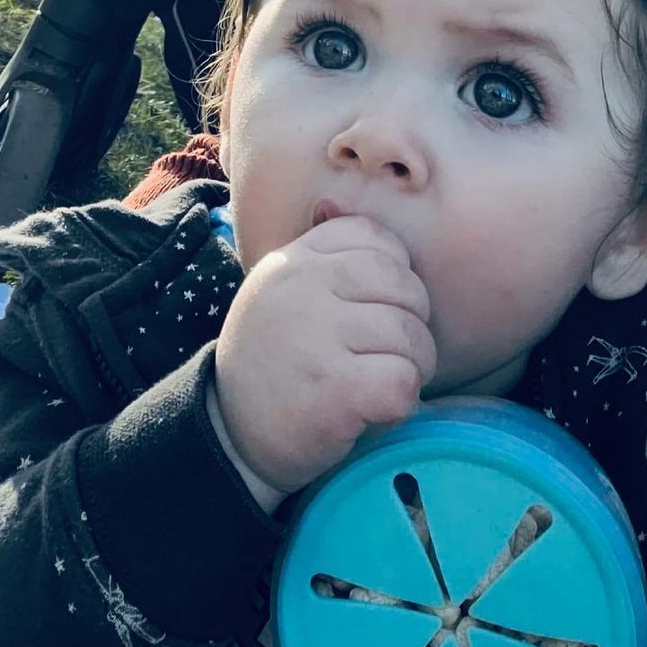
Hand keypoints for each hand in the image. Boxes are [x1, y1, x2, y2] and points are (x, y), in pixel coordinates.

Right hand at [213, 215, 436, 494]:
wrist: (232, 435)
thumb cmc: (276, 362)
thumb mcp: (283, 293)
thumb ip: (323, 257)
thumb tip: (349, 210)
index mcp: (296, 260)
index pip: (377, 239)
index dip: (396, 278)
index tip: (377, 311)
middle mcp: (303, 287)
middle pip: (406, 289)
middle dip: (414, 327)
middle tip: (390, 357)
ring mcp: (317, 336)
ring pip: (412, 338)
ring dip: (412, 370)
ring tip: (380, 385)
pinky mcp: (334, 389)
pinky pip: (403, 382)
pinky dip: (401, 404)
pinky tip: (374, 411)